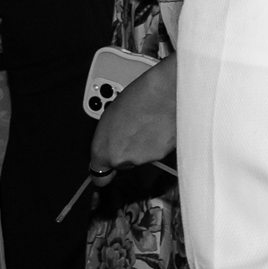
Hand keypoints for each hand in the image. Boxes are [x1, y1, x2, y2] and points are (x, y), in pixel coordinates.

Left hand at [88, 58, 177, 172]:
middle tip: (134, 130)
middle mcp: (125, 158)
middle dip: (129, 149)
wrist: (167, 90)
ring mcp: (146, 157)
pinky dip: (161, 141)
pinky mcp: (166, 153)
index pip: (100, 177)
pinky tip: (161, 124)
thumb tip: (113, 142)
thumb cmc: (139, 96)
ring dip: (146, 143)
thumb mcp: (111, 115)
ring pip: (143, 155)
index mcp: (105, 150)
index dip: (104, 172)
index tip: (106, 169)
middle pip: (125, 162)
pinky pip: (159, 150)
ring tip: (150, 122)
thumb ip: (109, 137)